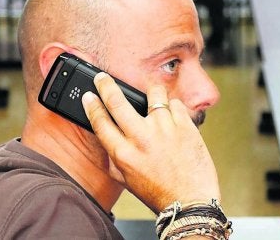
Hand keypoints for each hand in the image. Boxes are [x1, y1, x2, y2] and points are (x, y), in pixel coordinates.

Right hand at [82, 73, 219, 212]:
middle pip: (117, 101)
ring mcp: (164, 128)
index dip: (92, 106)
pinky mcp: (184, 124)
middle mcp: (141, 138)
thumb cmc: (160, 193)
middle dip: (106, 85)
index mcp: (124, 154)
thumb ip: (115, 159)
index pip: (100, 122)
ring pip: (153, 93)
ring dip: (152, 95)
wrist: (191, 201)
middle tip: (103, 78)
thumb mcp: (127, 180)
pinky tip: (174, 121)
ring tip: (154, 102)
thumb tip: (107, 140)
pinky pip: (174, 103)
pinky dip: (173, 109)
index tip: (89, 96)